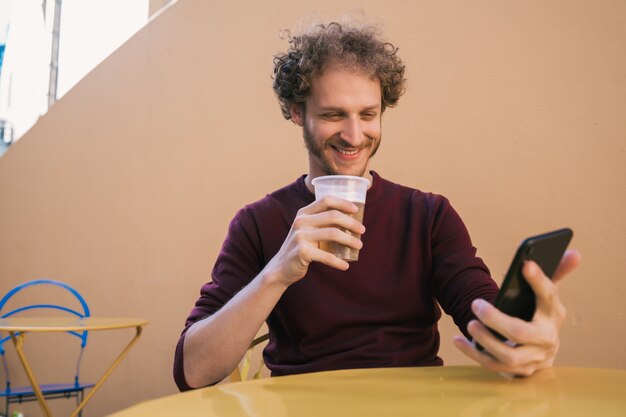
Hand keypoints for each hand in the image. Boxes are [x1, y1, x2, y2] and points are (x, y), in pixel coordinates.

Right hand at [262, 196, 365, 286]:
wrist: (281, 268)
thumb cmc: (301, 247)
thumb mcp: (306, 230)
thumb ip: (321, 223)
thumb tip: (350, 220)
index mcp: (303, 213)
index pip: (326, 200)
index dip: (343, 202)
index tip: (356, 209)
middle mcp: (301, 222)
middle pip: (333, 216)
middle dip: (351, 222)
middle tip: (362, 230)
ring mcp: (300, 236)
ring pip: (333, 234)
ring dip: (350, 240)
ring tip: (359, 246)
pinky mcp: (302, 252)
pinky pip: (326, 256)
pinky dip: (338, 262)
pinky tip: (345, 266)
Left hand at [454, 250, 580, 375]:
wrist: (543, 352)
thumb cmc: (539, 314)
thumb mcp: (547, 295)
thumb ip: (556, 272)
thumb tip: (574, 252)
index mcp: (554, 313)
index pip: (548, 296)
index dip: (538, 281)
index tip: (526, 264)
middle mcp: (546, 338)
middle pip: (520, 332)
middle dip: (496, 319)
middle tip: (476, 303)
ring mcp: (533, 358)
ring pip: (507, 355)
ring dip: (485, 340)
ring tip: (470, 322)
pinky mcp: (517, 371)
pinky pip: (493, 365)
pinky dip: (474, 353)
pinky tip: (458, 339)